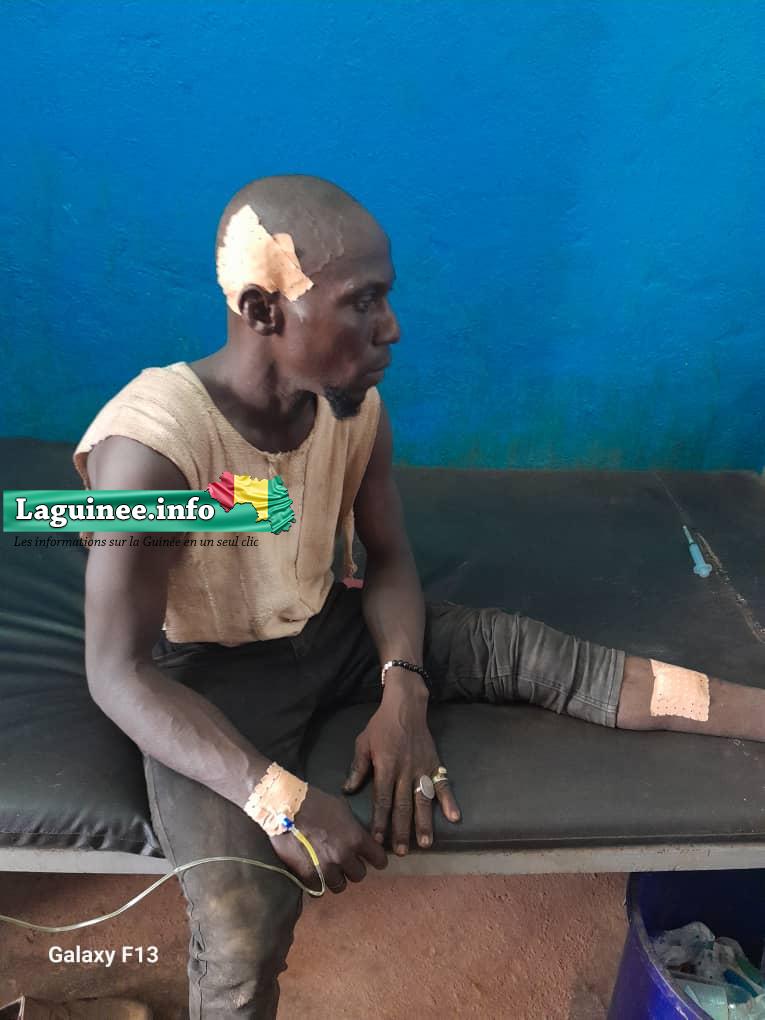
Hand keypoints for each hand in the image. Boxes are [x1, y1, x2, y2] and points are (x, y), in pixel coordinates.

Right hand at [269, 785, 386, 893]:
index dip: (377, 859)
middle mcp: (344, 855)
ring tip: (329, 868)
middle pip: (359, 875)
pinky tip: (315, 873)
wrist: (285, 806)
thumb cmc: (314, 801)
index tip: (373, 860)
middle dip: (353, 868)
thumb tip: (358, 834)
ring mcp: (326, 868)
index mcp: (356, 837)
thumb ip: (353, 826)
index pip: (379, 859)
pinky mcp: (308, 875)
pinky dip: (318, 883)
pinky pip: (319, 890)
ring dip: (336, 878)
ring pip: (340, 885)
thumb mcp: (341, 808)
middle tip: (345, 860)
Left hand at [342, 694, 460, 854]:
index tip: (378, 840)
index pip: (382, 800)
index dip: (380, 821)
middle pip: (403, 805)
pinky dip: (449, 800)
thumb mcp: (363, 743)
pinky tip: (454, 817)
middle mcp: (405, 771)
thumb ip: (357, 768)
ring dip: (424, 822)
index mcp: (386, 767)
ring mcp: (422, 768)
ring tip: (425, 843)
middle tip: (402, 851)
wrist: (405, 706)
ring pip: (423, 800)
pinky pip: (443, 784)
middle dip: (402, 830)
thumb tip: (348, 789)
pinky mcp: (435, 763)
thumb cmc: (381, 725)